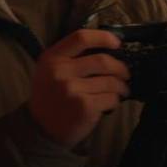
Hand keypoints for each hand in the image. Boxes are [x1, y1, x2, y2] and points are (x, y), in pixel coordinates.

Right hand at [28, 28, 130, 148]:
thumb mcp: (50, 70)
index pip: (81, 38)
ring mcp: (73, 89)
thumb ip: (70, 57)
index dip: (103, 38)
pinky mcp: (85, 107)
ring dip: (121, 86)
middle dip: (120, 67)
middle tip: (125, 73)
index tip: (116, 43)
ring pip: (110, 81)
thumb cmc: (50, 96)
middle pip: (102, 60)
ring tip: (121, 90)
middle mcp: (61, 71)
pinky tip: (110, 103)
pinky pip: (111, 98)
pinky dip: (115, 101)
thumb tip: (106, 48)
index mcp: (52, 58)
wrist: (41, 128)